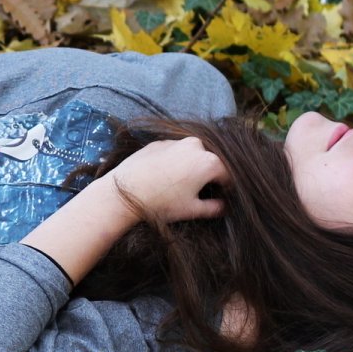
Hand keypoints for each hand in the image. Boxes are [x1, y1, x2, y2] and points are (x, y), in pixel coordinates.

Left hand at [104, 137, 228, 223]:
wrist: (124, 192)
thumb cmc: (161, 203)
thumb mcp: (192, 210)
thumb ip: (214, 208)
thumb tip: (224, 206)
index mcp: (209, 162)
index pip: (228, 175)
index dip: (227, 188)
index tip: (221, 198)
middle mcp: (196, 146)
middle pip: (211, 161)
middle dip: (209, 176)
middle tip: (199, 192)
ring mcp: (176, 142)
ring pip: (192, 154)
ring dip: (191, 167)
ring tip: (179, 185)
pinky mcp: (159, 142)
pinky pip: (174, 152)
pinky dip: (174, 161)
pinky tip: (164, 176)